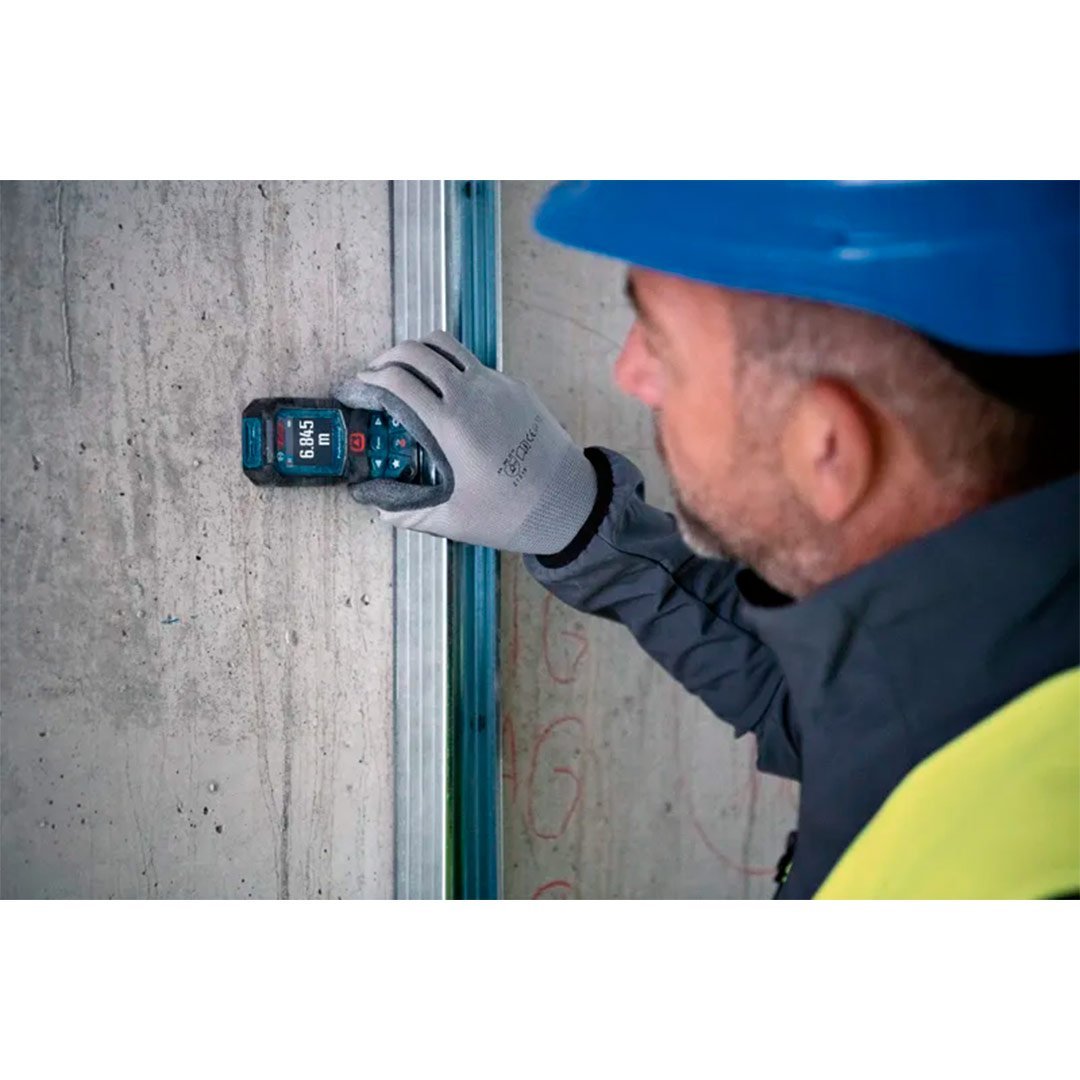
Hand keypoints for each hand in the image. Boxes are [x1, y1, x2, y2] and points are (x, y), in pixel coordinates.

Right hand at [333, 331, 596, 553]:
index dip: (368, 379)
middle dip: (387, 358)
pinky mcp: (515, 388)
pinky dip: (451, 368)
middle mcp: (472, 394)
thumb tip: (376, 503)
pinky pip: (474, 364)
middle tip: (375, 376)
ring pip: (447, 346)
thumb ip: (407, 512)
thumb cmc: (513, 513)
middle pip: (416, 350)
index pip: (397, 379)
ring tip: (408, 374)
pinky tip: (448, 396)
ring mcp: (497, 385)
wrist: (569, 503)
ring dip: (419, 353)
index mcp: (451, 424)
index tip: (356, 388)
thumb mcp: (451, 519)